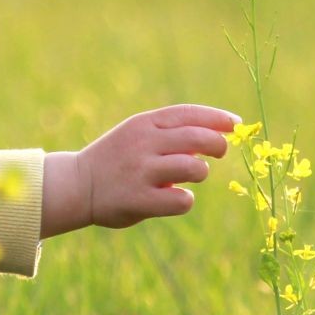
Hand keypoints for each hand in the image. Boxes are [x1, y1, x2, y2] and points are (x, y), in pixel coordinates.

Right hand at [42, 104, 238, 234]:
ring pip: (194, 168)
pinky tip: (173, 198)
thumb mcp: (137, 133)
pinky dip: (184, 200)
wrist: (78, 185)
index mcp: (144, 123)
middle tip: (220, 152)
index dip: (217, 118)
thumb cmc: (117, 158)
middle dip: (218, 145)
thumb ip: (170, 132)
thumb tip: (215, 136)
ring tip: (189, 176)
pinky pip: (182, 200)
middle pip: (199, 138)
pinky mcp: (139, 200)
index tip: (236, 124)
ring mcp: (141, 172)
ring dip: (200, 172)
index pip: (189, 114)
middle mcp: (143, 144)